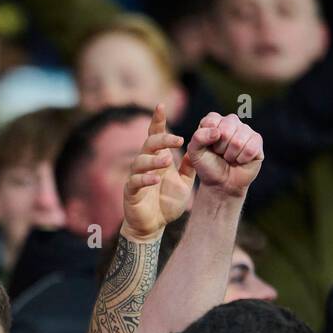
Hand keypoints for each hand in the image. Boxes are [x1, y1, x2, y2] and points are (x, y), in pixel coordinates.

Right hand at [120, 103, 191, 240]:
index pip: (156, 135)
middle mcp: (145, 165)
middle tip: (179, 140)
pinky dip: (145, 178)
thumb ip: (190, 166)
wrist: (153, 226)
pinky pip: (135, 181)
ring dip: (154, 159)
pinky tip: (155, 178)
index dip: (157, 121)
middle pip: (149, 144)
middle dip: (162, 138)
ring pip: (140, 161)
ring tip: (167, 161)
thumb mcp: (185, 183)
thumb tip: (201, 146)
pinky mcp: (130, 192)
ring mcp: (136, 177)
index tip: (161, 105)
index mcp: (158, 159)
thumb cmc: (166, 203)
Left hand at [185, 113, 262, 199]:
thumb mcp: (195, 153)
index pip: (212, 121)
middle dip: (220, 148)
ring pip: (238, 141)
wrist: (221, 183)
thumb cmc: (208, 166)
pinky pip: (251, 148)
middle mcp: (231, 122)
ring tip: (229, 157)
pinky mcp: (257, 141)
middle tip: (220, 154)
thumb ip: (198, 138)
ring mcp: (245, 130)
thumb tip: (217, 132)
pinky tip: (240, 160)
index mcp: (214, 120)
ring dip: (231, 155)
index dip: (208, 138)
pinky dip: (242, 159)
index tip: (208, 147)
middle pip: (226, 130)